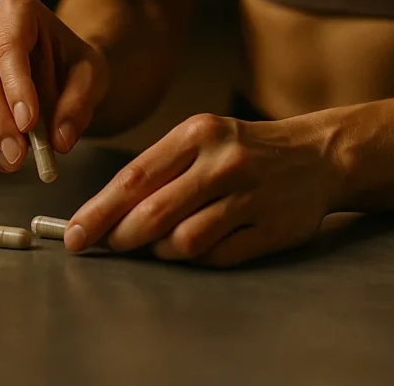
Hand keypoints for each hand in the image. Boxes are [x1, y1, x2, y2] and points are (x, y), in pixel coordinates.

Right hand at [0, 0, 109, 171]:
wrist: (60, 68)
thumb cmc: (73, 64)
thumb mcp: (92, 76)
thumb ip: (79, 104)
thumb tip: (59, 141)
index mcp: (18, 10)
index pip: (9, 47)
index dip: (15, 86)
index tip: (28, 122)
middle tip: (19, 154)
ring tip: (13, 161)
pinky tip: (2, 160)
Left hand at [63, 112, 343, 266]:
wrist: (319, 155)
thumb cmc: (244, 150)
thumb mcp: (202, 141)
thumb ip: (159, 172)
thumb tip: (106, 215)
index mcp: (198, 134)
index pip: (135, 178)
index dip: (98, 211)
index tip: (74, 235)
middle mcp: (223, 162)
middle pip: (154, 213)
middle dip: (121, 238)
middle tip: (107, 248)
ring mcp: (250, 196)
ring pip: (184, 241)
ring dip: (161, 251)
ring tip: (160, 245)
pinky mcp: (272, 228)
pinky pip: (217, 257)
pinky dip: (197, 260)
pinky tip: (197, 248)